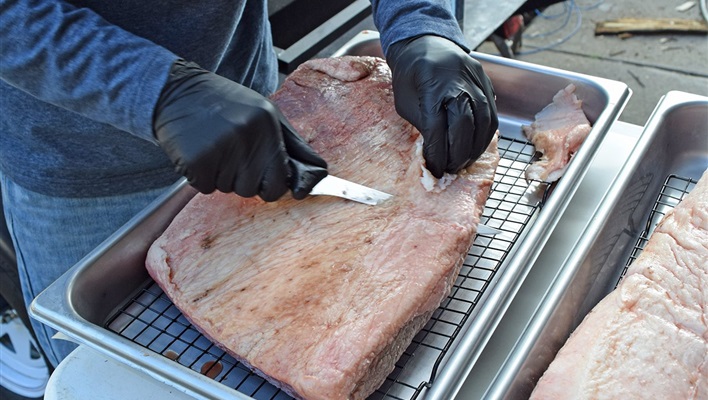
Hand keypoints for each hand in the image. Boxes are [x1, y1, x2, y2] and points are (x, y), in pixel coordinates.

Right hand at [153, 60, 326, 200]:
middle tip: (234, 157)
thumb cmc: (225, 104)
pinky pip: (206, 188)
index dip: (274, 184)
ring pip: (229, 190)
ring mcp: (219, 148)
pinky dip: (202, 177)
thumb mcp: (266, 114)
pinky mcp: (195, 160)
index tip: (267, 180)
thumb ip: (294, 145)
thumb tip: (319, 174)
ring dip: (223, 176)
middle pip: (254, 190)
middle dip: (246, 181)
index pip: (281, 179)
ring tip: (216, 148)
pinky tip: (200, 152)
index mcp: (267, 124)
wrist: (175, 91)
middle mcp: (246, 135)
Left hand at [387, 35, 497, 177]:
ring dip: (475, 148)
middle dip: (457, 154)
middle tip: (450, 169)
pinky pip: (491, 114)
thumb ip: (421, 125)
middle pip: (464, 126)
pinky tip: (474, 147)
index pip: (437, 128)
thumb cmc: (411, 76)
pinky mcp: (486, 82)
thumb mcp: (405, 102)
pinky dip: (485, 136)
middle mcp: (458, 82)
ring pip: (484, 121)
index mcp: (432, 85)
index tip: (434, 170)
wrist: (425, 44)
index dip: (437, 153)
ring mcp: (476, 80)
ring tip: (463, 162)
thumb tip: (436, 153)